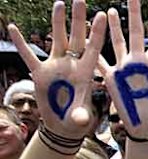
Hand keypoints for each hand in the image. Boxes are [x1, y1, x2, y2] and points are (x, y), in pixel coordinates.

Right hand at [8, 1, 105, 137]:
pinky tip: (12, 27)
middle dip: (78, 19)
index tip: (103, 14)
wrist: (63, 125)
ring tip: (59, 3)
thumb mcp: (79, 118)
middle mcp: (72, 65)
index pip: (93, 49)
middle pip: (76, 38)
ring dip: (57, 22)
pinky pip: (29, 55)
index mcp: (86, 73)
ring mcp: (56, 67)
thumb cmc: (77, 120)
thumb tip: (80, 120)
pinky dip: (20, 43)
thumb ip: (80, 116)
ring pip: (57, 40)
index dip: (97, 33)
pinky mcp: (40, 73)